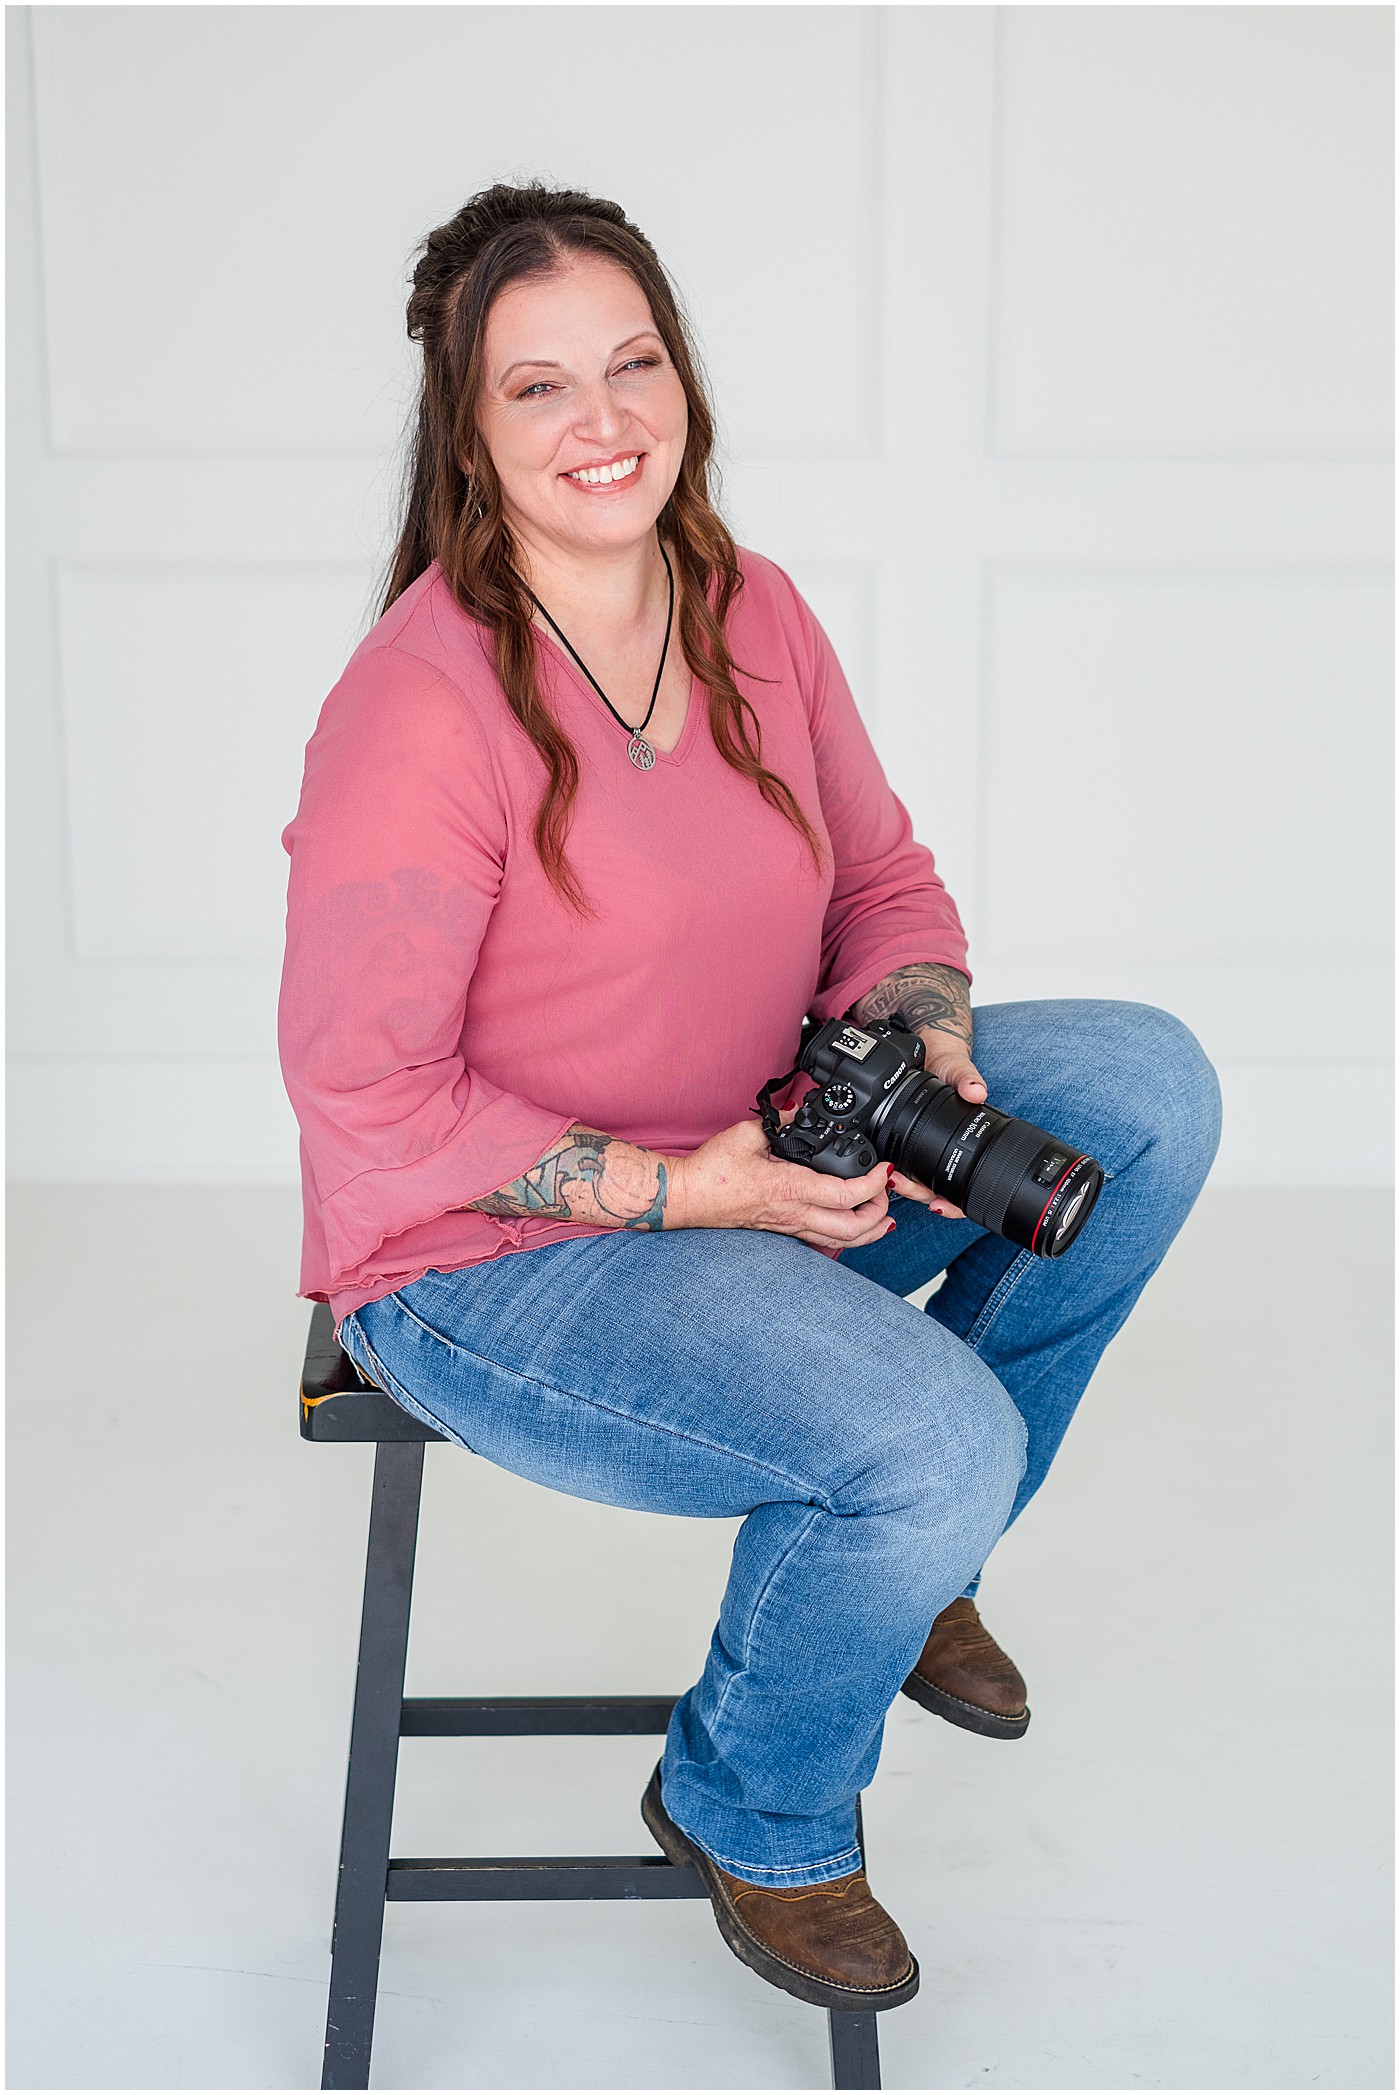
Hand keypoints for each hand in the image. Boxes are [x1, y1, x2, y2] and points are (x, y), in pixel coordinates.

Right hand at [666, 1117, 893, 1251]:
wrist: (688, 1197)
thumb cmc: (712, 1171)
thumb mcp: (747, 1133)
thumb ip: (780, 1121)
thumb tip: (801, 1113)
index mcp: (789, 1188)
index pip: (845, 1195)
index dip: (873, 1185)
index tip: (884, 1169)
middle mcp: (794, 1214)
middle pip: (853, 1229)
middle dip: (879, 1212)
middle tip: (886, 1191)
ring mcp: (789, 1227)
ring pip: (841, 1242)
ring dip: (869, 1230)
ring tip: (882, 1213)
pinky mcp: (783, 1231)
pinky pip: (823, 1240)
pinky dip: (846, 1235)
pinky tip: (853, 1223)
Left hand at [886, 1027, 988, 1220]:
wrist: (931, 1052)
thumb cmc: (950, 1065)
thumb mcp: (958, 1068)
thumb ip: (968, 1078)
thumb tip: (977, 1091)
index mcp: (965, 1143)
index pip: (968, 1187)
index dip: (956, 1204)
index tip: (939, 1204)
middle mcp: (948, 1151)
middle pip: (938, 1192)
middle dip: (920, 1195)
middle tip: (901, 1184)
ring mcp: (928, 1149)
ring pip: (920, 1185)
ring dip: (906, 1187)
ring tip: (891, 1177)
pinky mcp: (907, 1142)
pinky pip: (905, 1167)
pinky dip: (895, 1173)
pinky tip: (885, 1169)